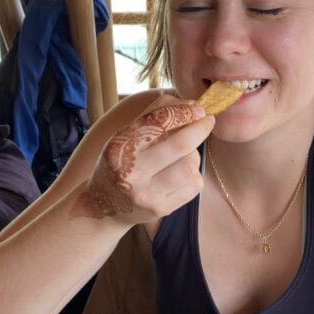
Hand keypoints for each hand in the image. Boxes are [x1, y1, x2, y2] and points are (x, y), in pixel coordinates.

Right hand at [79, 98, 213, 223]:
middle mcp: (131, 172)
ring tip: (185, 155)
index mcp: (119, 148)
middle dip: (199, 129)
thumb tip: (190, 104)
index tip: (197, 108)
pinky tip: (182, 173)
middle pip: (179, 145)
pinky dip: (194, 174)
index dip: (182, 112)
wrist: (105, 207)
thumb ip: (153, 115)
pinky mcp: (161, 209)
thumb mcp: (125, 136)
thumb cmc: (120, 163)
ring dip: (194, 155)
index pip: (157, 123)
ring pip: (189, 166)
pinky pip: (193, 186)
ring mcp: (147, 195)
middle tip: (208, 121)